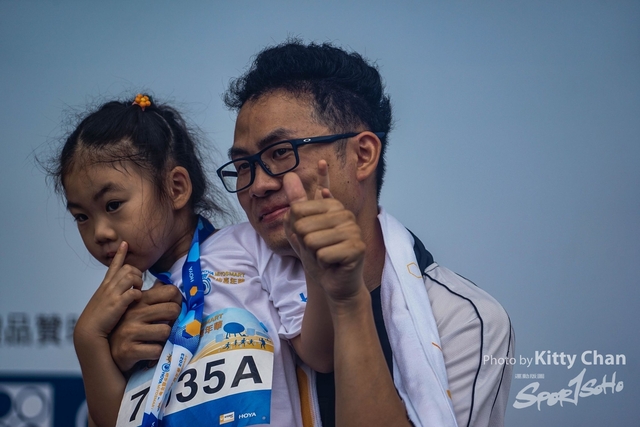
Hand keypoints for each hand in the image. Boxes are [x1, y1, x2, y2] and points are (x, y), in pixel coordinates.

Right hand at [74, 242, 142, 346]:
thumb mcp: (104, 302)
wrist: (88, 331)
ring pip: (130, 276)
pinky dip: (137, 294)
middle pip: (127, 268)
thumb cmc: (98, 319)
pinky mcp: (117, 304)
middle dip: (136, 274)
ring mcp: (112, 294)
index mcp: (105, 286)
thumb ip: (113, 294)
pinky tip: (136, 300)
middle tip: (138, 285)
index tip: (125, 243)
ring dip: (138, 283)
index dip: (120, 254)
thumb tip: (126, 291)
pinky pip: (132, 292)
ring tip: (137, 292)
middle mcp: (108, 287)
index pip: (113, 266)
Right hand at [109, 280, 181, 372]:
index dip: (178, 301)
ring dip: (165, 338)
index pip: (171, 291)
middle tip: (168, 325)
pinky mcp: (129, 349)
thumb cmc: (127, 326)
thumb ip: (152, 294)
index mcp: (139, 299)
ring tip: (157, 339)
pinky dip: (157, 353)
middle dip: (175, 320)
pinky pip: (156, 350)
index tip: (175, 309)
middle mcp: (134, 313)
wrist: (106, 352)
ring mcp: (131, 331)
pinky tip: (150, 351)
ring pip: (166, 331)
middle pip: (173, 310)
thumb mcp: (137, 306)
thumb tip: (165, 282)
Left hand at [283, 160, 365, 302]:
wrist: (334, 283)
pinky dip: (323, 264)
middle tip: (319, 251)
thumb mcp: (301, 229)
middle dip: (305, 244)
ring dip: (314, 255)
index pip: (297, 209)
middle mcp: (345, 214)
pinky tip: (333, 265)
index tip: (311, 237)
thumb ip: (297, 202)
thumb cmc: (318, 256)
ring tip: (326, 257)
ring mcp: (353, 230)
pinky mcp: (357, 248)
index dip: (297, 230)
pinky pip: (322, 255)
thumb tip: (289, 176)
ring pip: (311, 241)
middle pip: (302, 226)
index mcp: (332, 205)